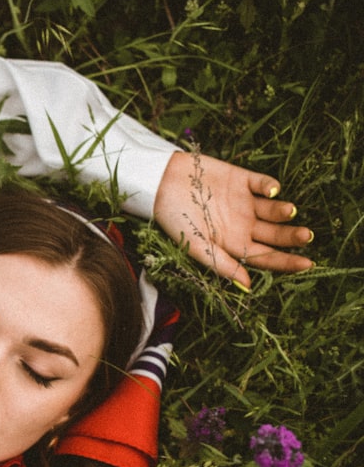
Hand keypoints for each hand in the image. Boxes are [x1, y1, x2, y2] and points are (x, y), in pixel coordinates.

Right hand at [151, 151, 313, 287]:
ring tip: (288, 211)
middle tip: (305, 236)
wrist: (159, 184)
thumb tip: (249, 286)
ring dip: (284, 211)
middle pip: (275, 235)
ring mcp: (244, 202)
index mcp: (233, 244)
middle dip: (291, 237)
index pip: (265, 257)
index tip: (307, 264)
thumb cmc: (173, 219)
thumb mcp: (194, 245)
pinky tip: (272, 190)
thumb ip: (221, 263)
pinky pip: (263, 183)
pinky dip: (271, 186)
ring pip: (274, 210)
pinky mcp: (242, 180)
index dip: (286, 262)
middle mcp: (243, 225)